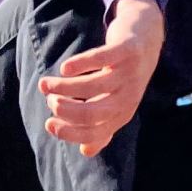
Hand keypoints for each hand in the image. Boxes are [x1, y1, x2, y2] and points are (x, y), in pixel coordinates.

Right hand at [39, 0, 162, 156]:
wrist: (146, 38)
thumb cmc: (123, 75)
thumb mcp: (115, 102)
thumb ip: (102, 125)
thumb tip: (86, 151)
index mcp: (121, 114)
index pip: (94, 132)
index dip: (69, 132)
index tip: (48, 123)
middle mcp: (127, 97)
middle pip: (93, 113)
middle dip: (65, 111)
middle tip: (49, 101)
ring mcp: (129, 73)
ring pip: (92, 86)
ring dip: (63, 87)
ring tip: (45, 84)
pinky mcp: (127, 50)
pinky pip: (102, 59)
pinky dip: (80, 64)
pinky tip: (64, 68)